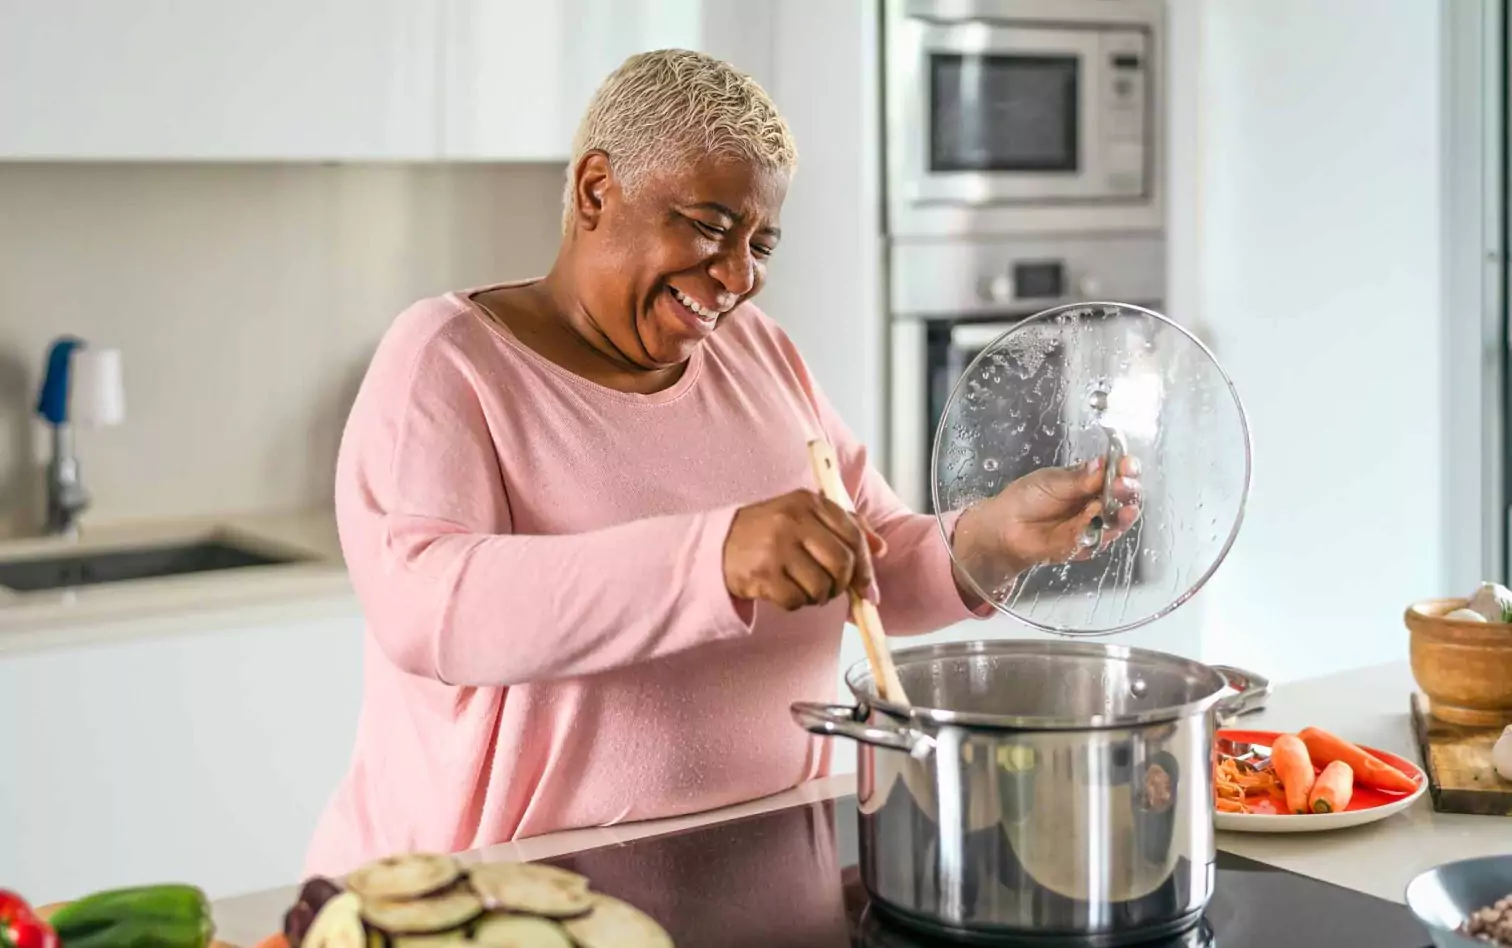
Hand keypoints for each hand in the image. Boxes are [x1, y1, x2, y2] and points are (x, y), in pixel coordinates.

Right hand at [723, 490, 885, 610]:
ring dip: (818, 597)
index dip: (866, 566)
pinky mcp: (762, 573)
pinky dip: (796, 603)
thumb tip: (881, 548)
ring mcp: (776, 547)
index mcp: (807, 501)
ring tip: (804, 588)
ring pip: (822, 586)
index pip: (853, 535)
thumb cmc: (767, 532)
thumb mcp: (804, 516)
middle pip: (842, 563)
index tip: (868, 587)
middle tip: (833, 591)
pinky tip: (784, 591)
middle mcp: (792, 520)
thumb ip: (844, 526)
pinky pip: (796, 601)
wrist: (715, 545)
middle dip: (843, 585)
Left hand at [952, 455, 1142, 592]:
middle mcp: (1098, 502)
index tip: (1127, 465)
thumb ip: (1078, 478)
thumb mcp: (1051, 482)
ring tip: (1122, 507)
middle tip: (1124, 485)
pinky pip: (1097, 539)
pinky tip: (1093, 520)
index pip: (1117, 473)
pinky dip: (1096, 530)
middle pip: (1124, 498)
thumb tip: (1102, 464)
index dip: (1126, 469)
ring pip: (1118, 522)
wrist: (1004, 528)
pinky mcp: (1086, 546)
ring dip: (1122, 514)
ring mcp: (1094, 526)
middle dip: (1128, 491)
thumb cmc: (1026, 499)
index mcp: (1091, 480)